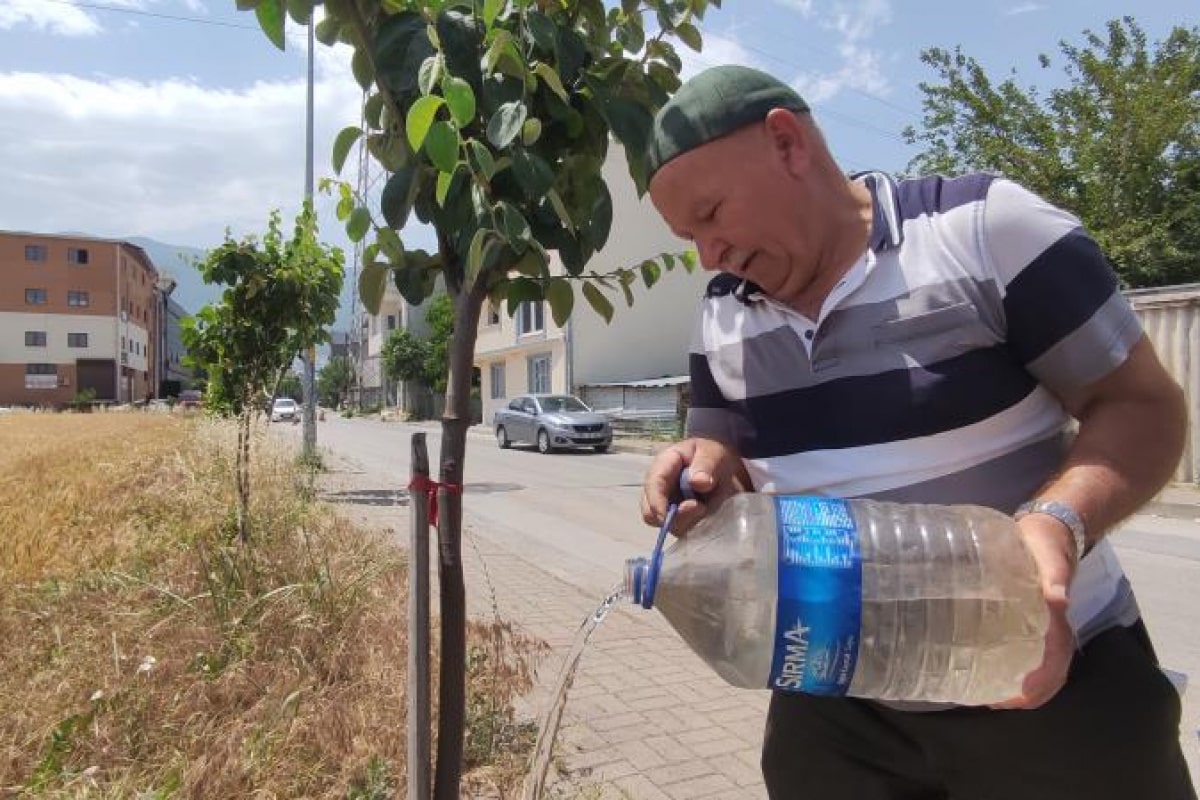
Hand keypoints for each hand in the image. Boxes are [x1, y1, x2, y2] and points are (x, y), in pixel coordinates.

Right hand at [640, 438, 746, 535]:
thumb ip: (706, 466)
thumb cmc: (712, 456)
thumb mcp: (713, 454)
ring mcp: (667, 506)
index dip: (656, 502)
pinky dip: (694, 526)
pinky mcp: (679, 519)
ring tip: (708, 505)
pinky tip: (707, 512)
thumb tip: (698, 483)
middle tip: (701, 507)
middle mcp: (659, 488)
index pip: (653, 484)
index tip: (665, 517)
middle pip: (651, 512)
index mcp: (663, 465)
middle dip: (673, 518)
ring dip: (689, 520)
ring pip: (668, 524)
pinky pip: (682, 529)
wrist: (720, 466)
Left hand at [990, 514, 1078, 708]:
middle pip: (1049, 677)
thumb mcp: (1050, 557)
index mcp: (1058, 622)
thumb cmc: (1047, 545)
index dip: (1036, 686)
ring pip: (1041, 671)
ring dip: (1021, 689)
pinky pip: (1029, 655)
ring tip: (988, 695)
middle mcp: (1054, 632)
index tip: (1011, 696)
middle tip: (991, 701)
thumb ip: (1054, 577)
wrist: (1048, 531)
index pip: (1054, 664)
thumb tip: (1058, 600)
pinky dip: (1015, 672)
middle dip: (1026, 696)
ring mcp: (1044, 630)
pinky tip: (989, 672)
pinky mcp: (1031, 623)